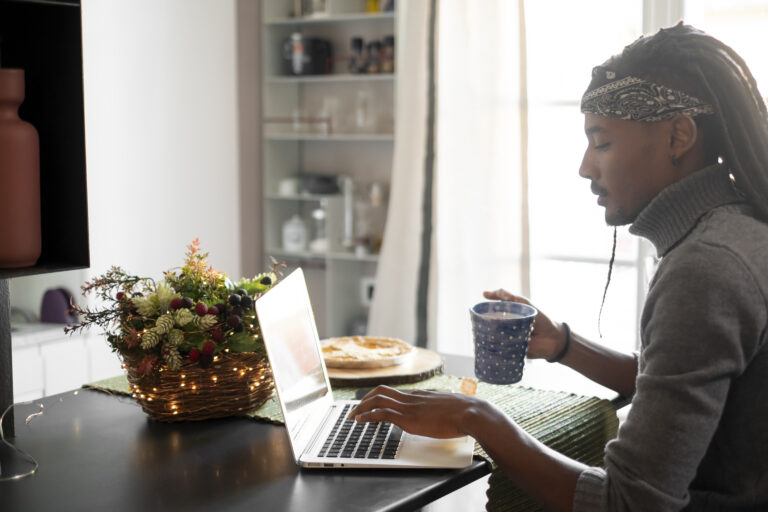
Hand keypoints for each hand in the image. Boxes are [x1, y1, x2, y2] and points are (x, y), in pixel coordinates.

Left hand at [349, 385, 480, 438]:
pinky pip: (381, 413)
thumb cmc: (465, 413)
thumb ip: (441, 408)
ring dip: (362, 407)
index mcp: (421, 395)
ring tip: (353, 416)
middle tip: (356, 409)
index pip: (394, 392)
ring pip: (377, 399)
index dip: (380, 397)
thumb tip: (443, 414)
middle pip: (381, 391)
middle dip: (366, 399)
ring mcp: (409, 407)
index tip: (371, 404)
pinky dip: (367, 416)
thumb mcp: (449, 407)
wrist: (470, 413)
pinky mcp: (408, 418)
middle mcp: (412, 397)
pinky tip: (360, 421)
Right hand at [482, 289, 566, 360]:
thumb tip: (489, 292)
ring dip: (488, 336)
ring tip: (482, 334)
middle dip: (483, 325)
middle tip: (477, 323)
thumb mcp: (524, 303)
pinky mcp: (510, 350)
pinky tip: (490, 345)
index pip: (492, 312)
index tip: (476, 310)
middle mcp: (506, 327)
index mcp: (508, 316)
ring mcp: (508, 339)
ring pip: (493, 337)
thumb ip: (509, 296)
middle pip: (490, 325)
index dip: (484, 311)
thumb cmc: (541, 319)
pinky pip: (500, 350)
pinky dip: (495, 348)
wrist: (553, 339)